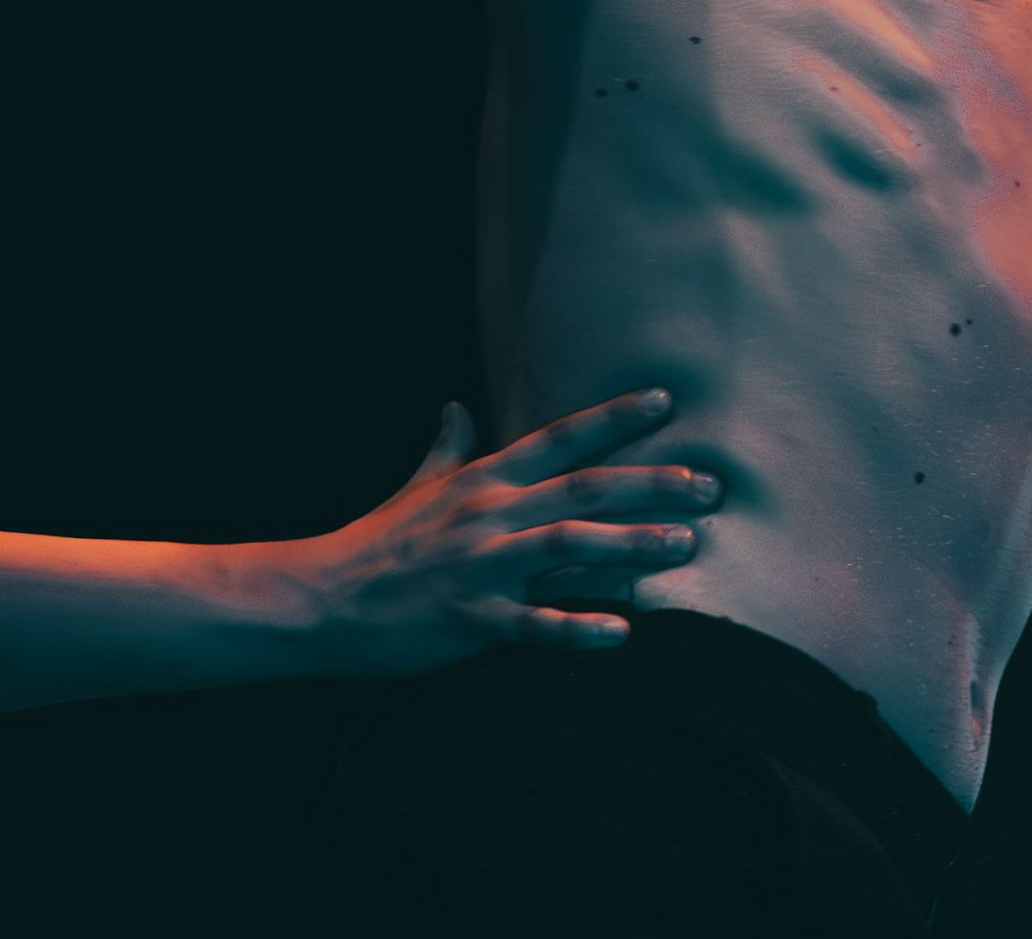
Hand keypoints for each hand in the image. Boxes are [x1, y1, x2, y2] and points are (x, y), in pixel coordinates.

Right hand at [282, 388, 714, 669]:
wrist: (322, 599)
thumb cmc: (376, 544)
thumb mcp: (417, 488)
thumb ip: (447, 450)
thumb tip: (456, 406)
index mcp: (483, 481)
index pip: (560, 438)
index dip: (613, 417)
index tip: (666, 399)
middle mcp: (489, 515)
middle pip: (584, 489)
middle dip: (651, 483)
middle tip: (709, 485)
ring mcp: (480, 567)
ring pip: (568, 547)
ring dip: (631, 546)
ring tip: (686, 547)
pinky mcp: (470, 619)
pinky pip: (533, 624)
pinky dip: (577, 626)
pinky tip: (622, 632)